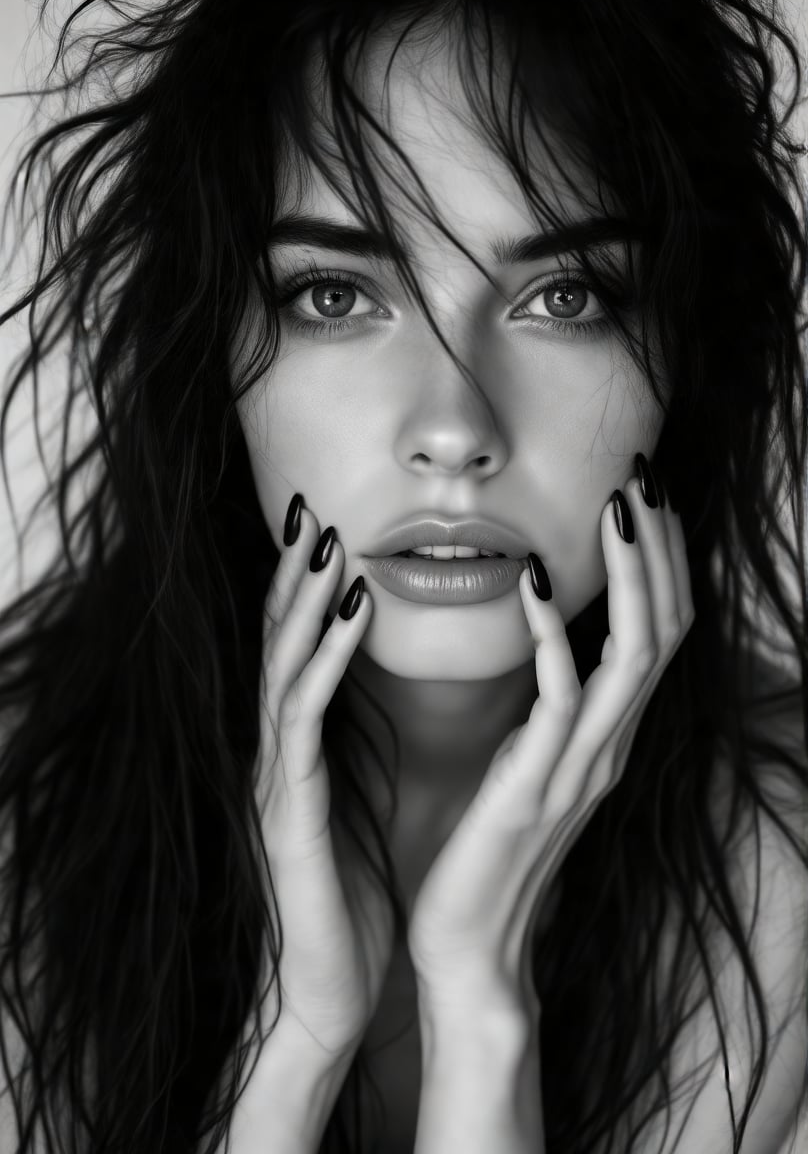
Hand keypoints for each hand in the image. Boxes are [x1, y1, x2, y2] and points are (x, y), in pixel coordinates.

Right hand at [254, 498, 392, 1062]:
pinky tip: (351, 612)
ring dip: (303, 597)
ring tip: (325, 538)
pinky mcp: (288, 803)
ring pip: (283, 664)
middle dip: (292, 574)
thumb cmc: (351, 892)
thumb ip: (360, 743)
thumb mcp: (360, 800)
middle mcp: (279, 750)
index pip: (298, 652)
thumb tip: (385, 693)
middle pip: (278, 643)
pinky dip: (328, 655)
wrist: (331, 985)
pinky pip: (304, 714)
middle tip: (309, 505)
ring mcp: (276, 773)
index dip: (307, 590)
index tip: (328, 527)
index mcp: (300, 748)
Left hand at [406, 472, 694, 1022]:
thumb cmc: (489, 846)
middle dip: (660, 550)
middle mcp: (611, 747)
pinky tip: (535, 583)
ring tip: (616, 506)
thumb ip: (550, 708)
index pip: (661, 633)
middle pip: (667, 631)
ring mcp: (583, 769)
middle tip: (643, 477)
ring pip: (636, 656)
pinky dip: (555, 636)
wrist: (469, 945)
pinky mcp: (537, 788)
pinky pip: (562, 699)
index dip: (662, 563)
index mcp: (608, 737)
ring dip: (631, 576)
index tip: (643, 496)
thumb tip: (551, 644)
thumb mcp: (530, 762)